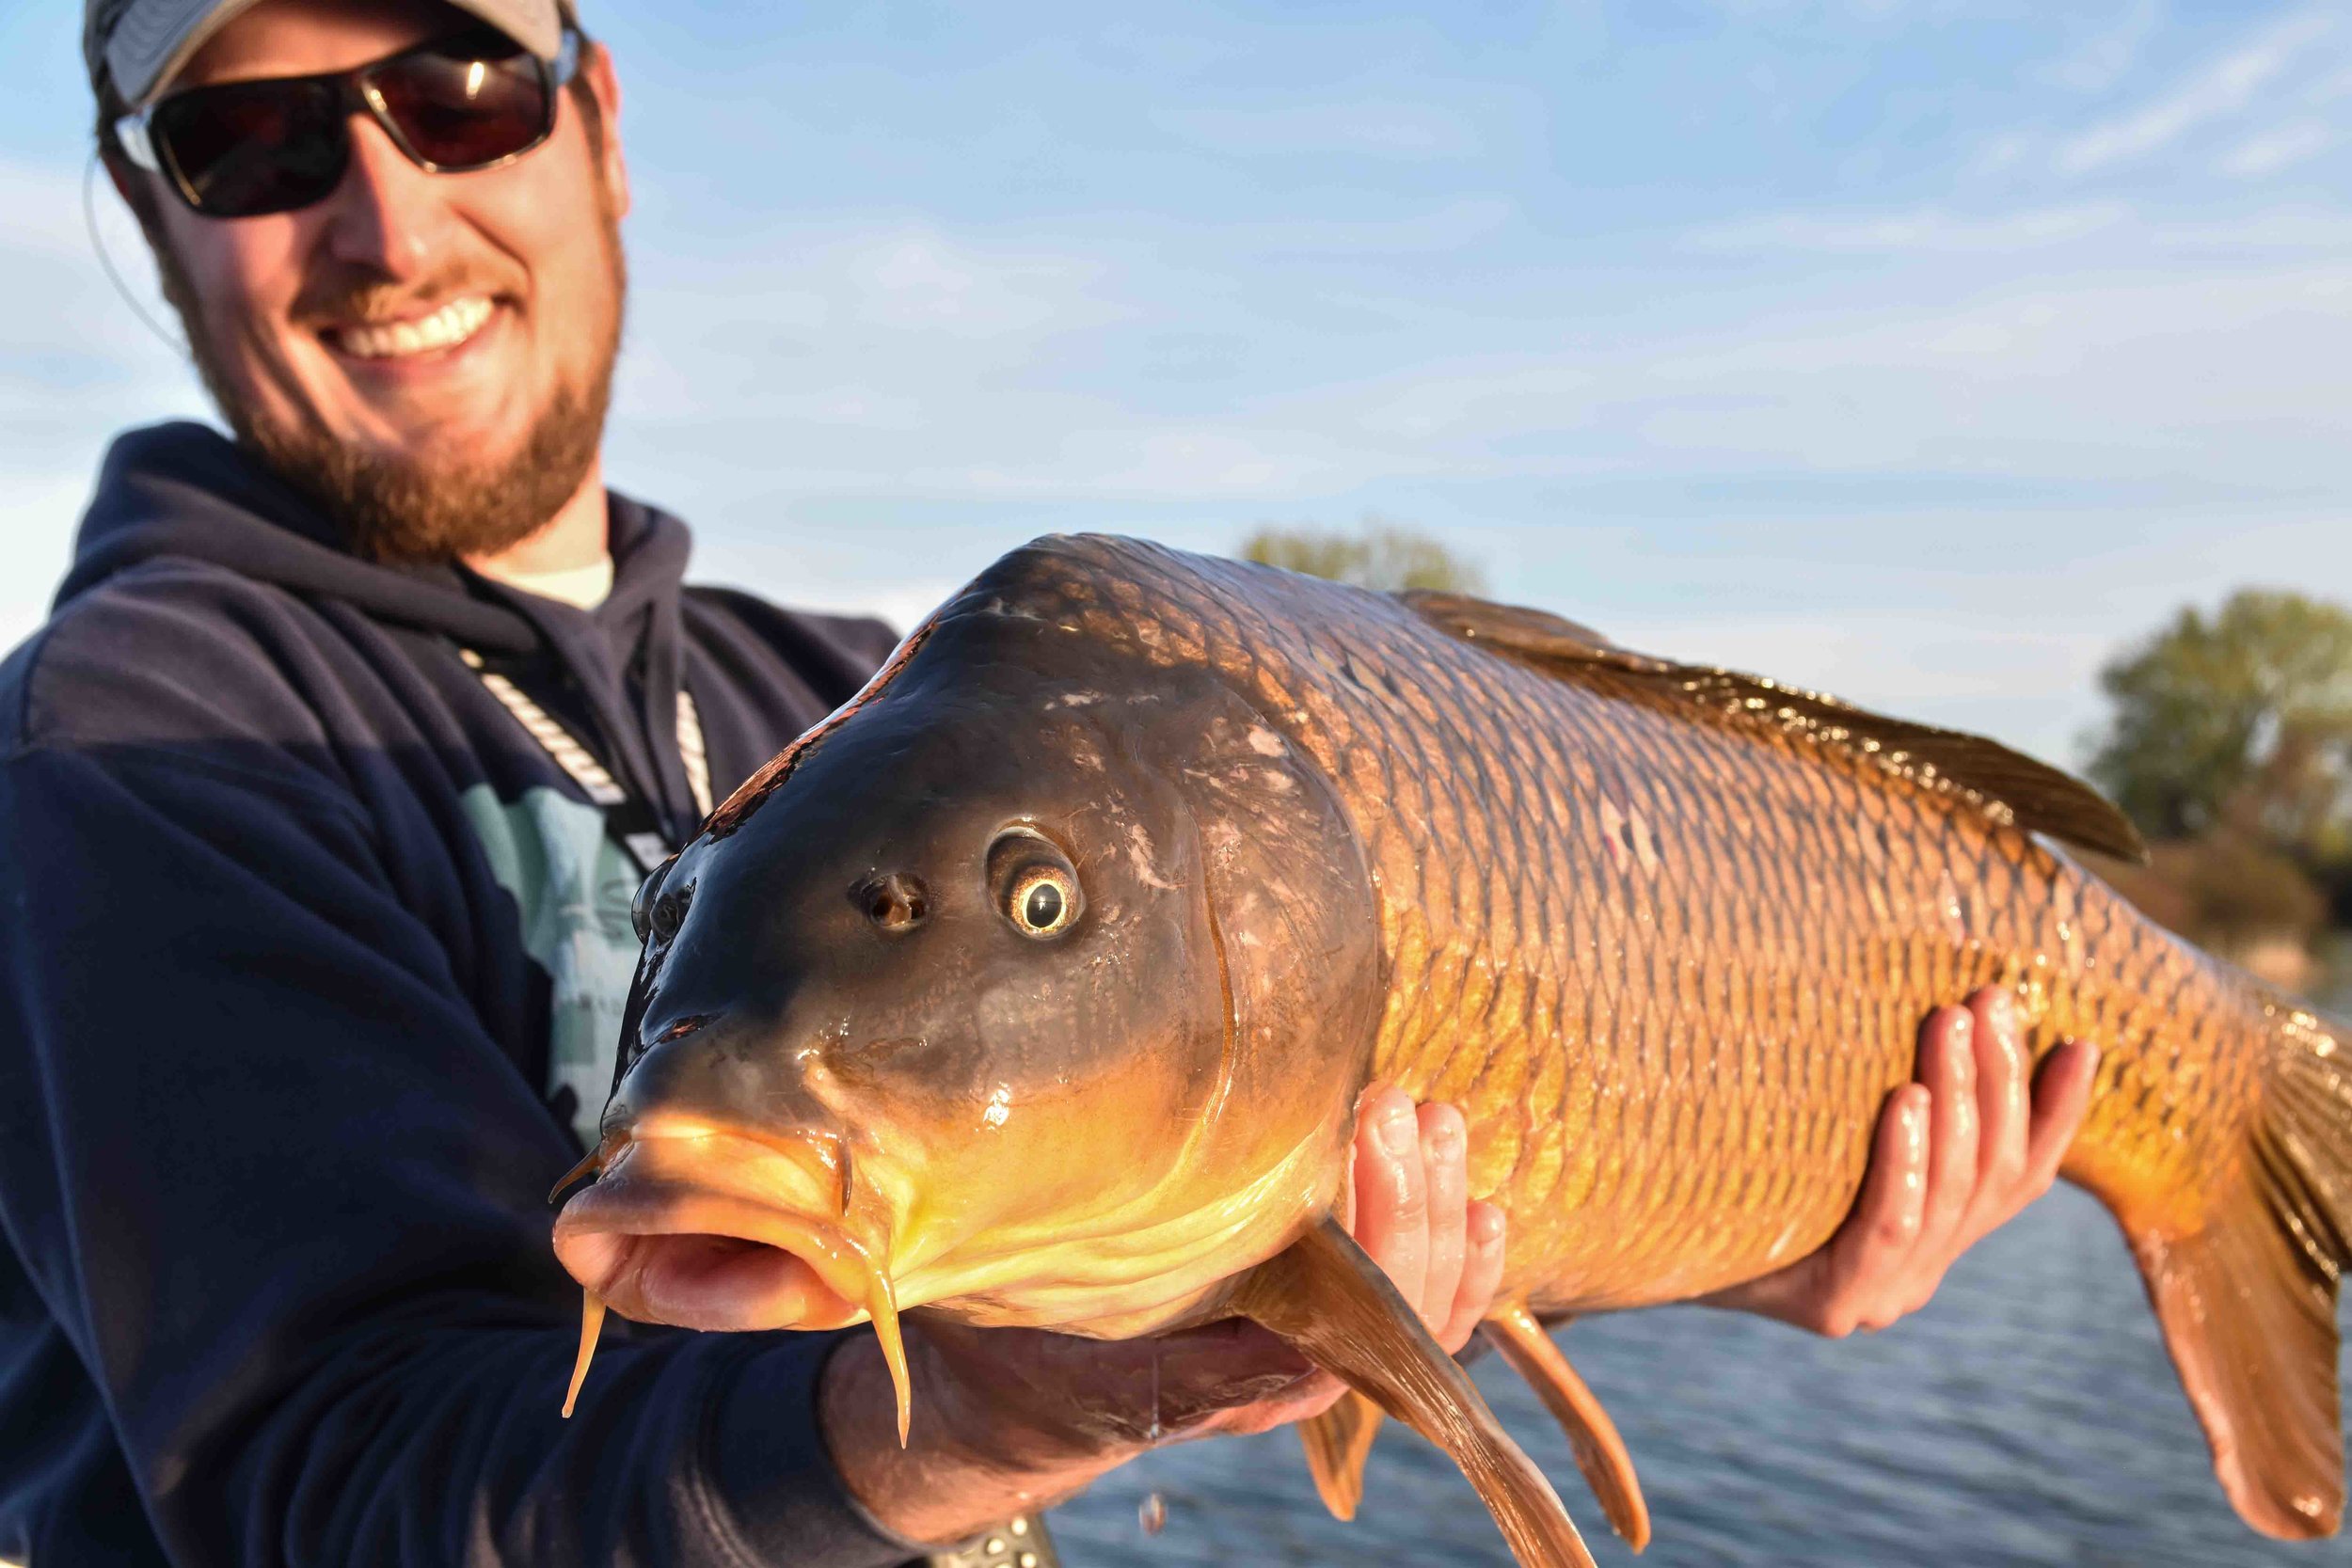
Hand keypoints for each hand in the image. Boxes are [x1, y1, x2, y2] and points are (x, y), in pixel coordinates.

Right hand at [819, 1088, 1506, 1541]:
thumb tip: (1190, 1278)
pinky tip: (1479, 1202)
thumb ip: (1124, 1316)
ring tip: (1435, 1118)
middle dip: (1413, 1204)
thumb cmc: (1017, 1357)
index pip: (1346, 1323)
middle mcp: (1284, 1378)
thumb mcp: (1045, 1334)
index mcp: (1228, 1380)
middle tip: (1394, 1102)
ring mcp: (1305, 1355)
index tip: (1361, 1132)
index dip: (1380, 1231)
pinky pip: (1413, 1310)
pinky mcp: (1310, 1327)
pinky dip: (1457, 1262)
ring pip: (1418, 1310)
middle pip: (1397, 1309)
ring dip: (1440, 1213)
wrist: (1007, 1406)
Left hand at [1702, 986, 2096, 1335]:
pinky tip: (1907, 1101)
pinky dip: (1905, 1163)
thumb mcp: (1818, 1122)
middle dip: (1999, 1078)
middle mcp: (1919, 1273)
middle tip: (1985, 999)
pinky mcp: (1833, 1307)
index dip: (2058, 1112)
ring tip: (1949, 1024)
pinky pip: (1888, 1228)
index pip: (2021, 1177)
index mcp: (1933, 1235)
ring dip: (1960, 1100)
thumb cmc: (1727, 1161)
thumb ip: (1887, 1091)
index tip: (2082, 1041)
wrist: (1635, 1238)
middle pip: (1992, 1174)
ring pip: (1949, 1193)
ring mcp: (1881, 1298)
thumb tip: (1934, 992)